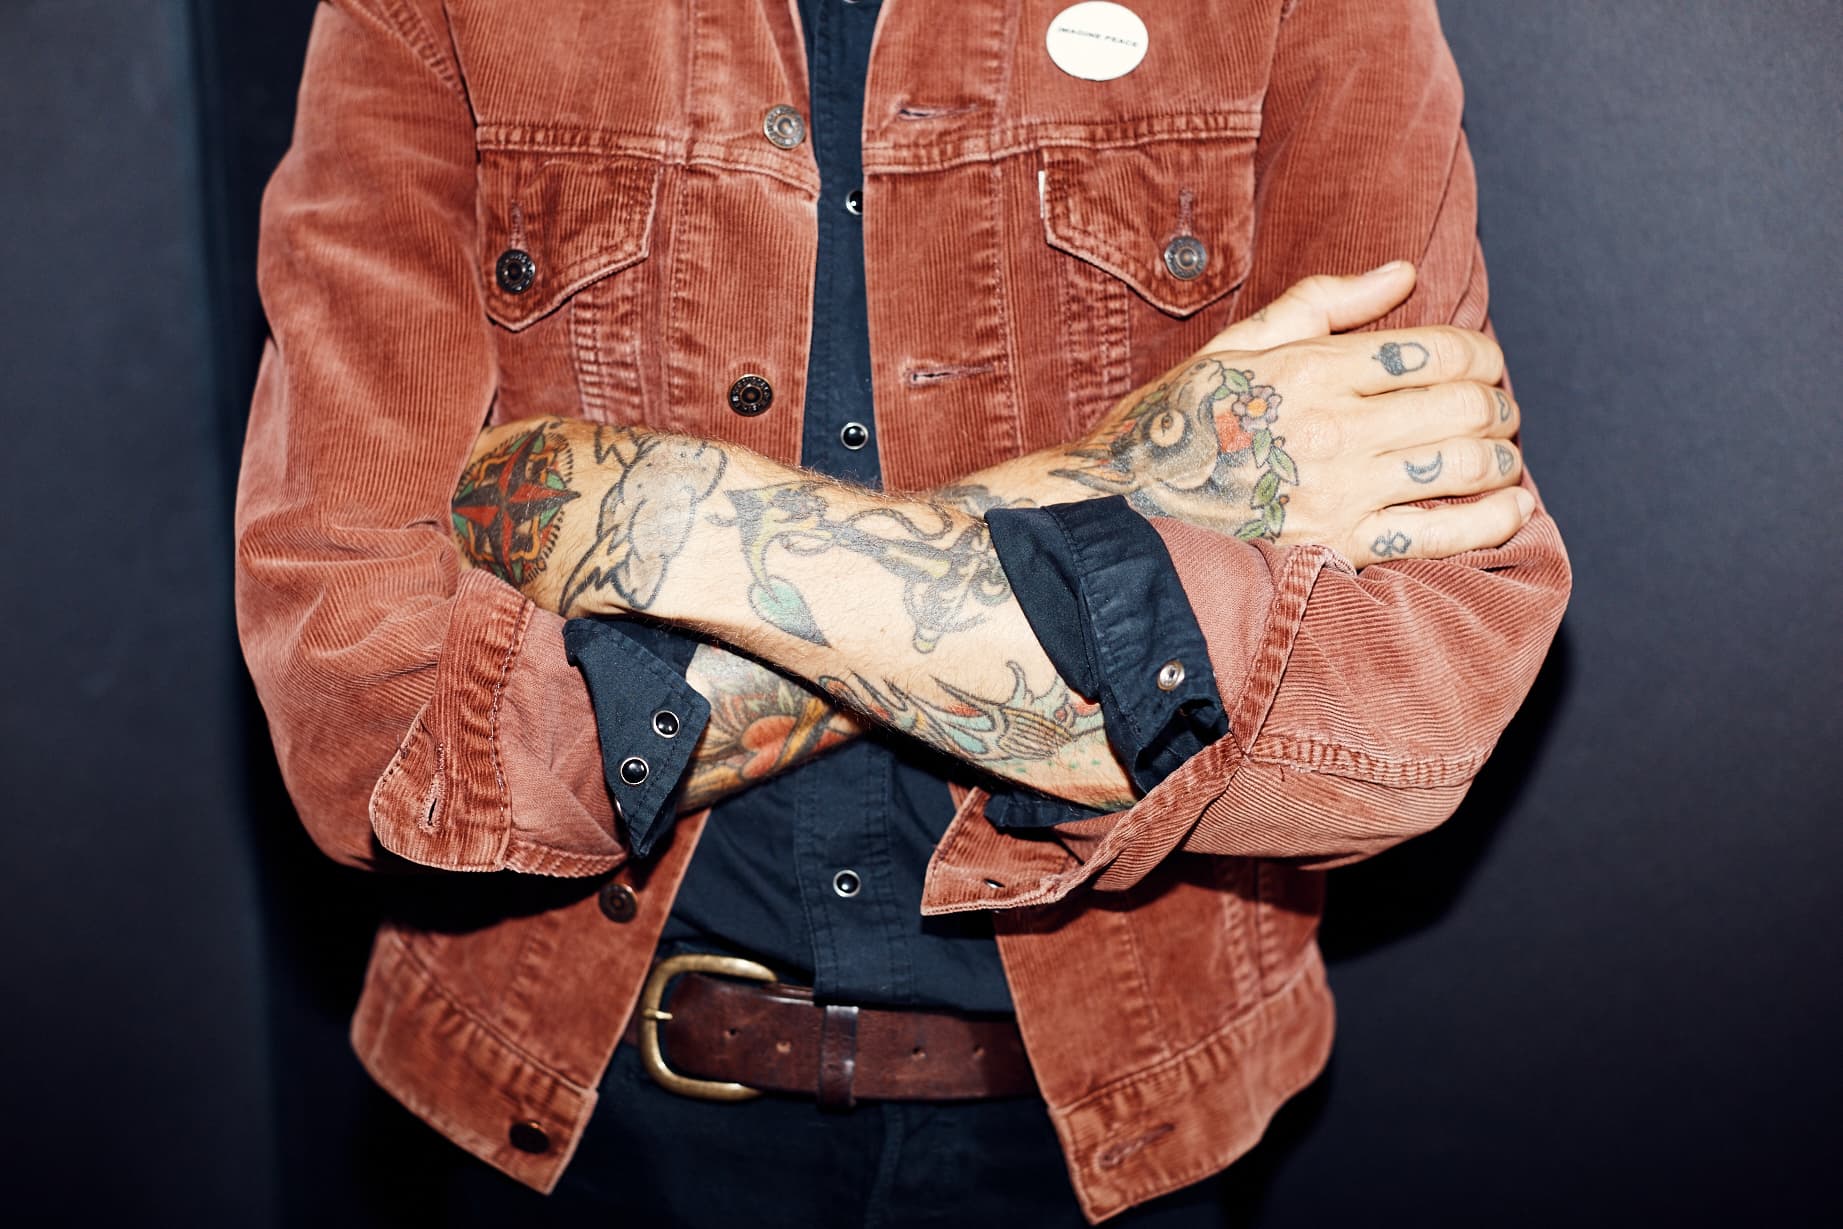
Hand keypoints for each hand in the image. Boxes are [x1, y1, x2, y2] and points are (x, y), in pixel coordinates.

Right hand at [1056, 263, 1532, 565]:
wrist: (1120, 512)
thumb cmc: (1176, 424)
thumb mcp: (1236, 345)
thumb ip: (1324, 303)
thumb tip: (1401, 273)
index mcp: (1311, 368)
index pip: (1436, 349)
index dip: (1480, 353)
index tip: (1484, 362)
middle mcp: (1333, 428)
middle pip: (1461, 404)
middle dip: (1495, 403)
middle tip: (1495, 410)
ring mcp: (1340, 492)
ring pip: (1463, 465)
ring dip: (1500, 456)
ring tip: (1499, 454)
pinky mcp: (1339, 549)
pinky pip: (1440, 534)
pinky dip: (1491, 521)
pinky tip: (1513, 508)